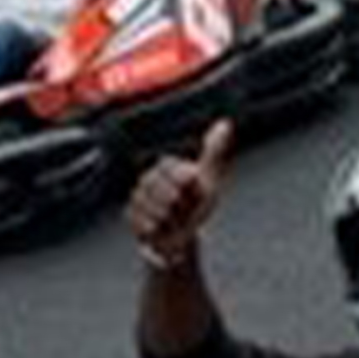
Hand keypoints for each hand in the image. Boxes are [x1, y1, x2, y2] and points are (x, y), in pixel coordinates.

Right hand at [129, 119, 233, 272]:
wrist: (184, 234)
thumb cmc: (196, 204)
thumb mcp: (209, 177)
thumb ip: (214, 150)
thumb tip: (225, 123)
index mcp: (166, 168)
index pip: (171, 167)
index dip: (185, 179)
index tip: (194, 185)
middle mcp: (148, 180)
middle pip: (162, 188)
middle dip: (179, 202)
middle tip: (185, 208)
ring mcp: (138, 199)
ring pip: (155, 207)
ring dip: (171, 218)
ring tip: (176, 220)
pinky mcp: (132, 219)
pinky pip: (146, 223)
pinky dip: (160, 230)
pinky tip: (164, 229)